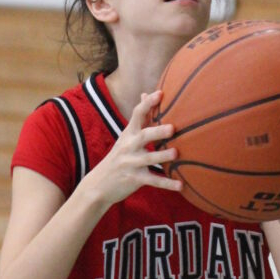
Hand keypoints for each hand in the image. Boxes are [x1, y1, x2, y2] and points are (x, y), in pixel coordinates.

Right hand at [86, 89, 180, 205]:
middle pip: (143, 136)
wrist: (98, 184)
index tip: (160, 94)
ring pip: (148, 159)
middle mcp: (129, 147)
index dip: (148, 104)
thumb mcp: (126, 136)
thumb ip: (139, 117)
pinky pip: (153, 181)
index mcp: (129, 134)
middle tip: (172, 128)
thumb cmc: (119, 156)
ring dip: (162, 156)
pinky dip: (167, 184)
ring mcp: (131, 163)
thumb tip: (145, 93)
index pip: (137, 115)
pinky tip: (181, 185)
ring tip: (176, 153)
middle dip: (157, 132)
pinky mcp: (134, 179)